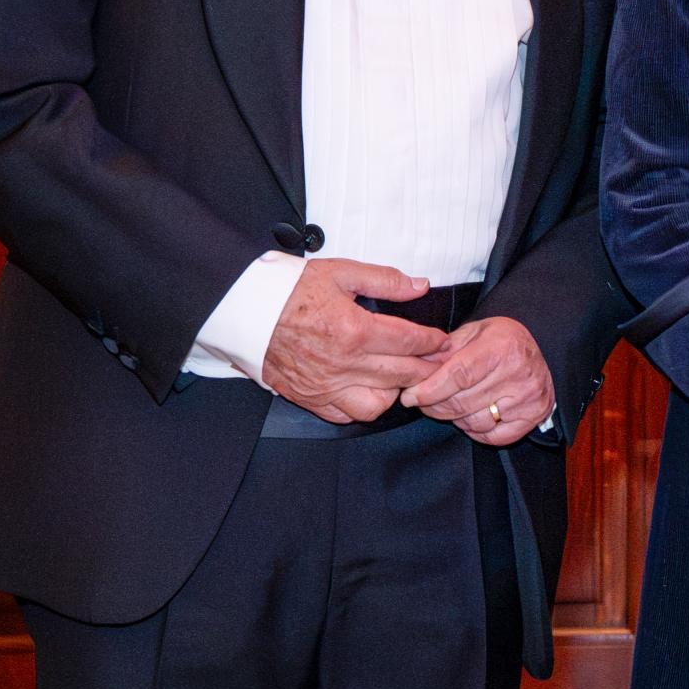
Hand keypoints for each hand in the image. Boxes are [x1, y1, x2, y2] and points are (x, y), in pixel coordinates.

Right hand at [258, 260, 447, 424]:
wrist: (244, 309)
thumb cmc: (289, 290)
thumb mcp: (341, 273)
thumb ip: (385, 281)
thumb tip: (420, 286)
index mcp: (353, 330)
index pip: (410, 342)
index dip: (434, 342)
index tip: (444, 342)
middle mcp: (342, 363)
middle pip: (402, 375)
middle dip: (428, 369)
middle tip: (438, 362)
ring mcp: (325, 385)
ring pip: (377, 404)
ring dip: (394, 392)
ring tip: (399, 377)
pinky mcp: (308, 398)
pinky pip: (344, 415)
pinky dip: (362, 406)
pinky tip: (369, 390)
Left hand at [401, 315, 554, 445]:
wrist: (540, 350)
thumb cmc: (500, 341)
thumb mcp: (473, 333)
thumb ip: (443, 351)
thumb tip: (415, 370)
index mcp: (502, 347)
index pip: (458, 376)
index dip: (429, 390)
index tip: (410, 397)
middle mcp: (519, 373)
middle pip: (461, 403)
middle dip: (435, 406)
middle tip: (424, 402)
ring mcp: (529, 397)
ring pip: (474, 422)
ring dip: (455, 418)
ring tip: (454, 404)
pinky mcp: (533, 415)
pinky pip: (492, 436)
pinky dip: (476, 430)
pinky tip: (474, 414)